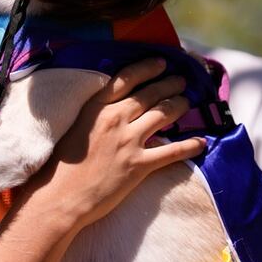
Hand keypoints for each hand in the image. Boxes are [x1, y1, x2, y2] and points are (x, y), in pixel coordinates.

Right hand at [27, 58, 205, 230]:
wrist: (60, 197)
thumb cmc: (61, 166)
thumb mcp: (76, 127)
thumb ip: (97, 115)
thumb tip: (115, 108)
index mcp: (96, 107)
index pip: (127, 78)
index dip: (148, 68)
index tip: (161, 63)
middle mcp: (115, 119)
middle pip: (150, 94)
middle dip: (169, 84)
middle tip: (181, 81)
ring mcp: (129, 141)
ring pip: (163, 115)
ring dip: (179, 105)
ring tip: (188, 101)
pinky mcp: (139, 165)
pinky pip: (172, 151)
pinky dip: (190, 146)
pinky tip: (201, 143)